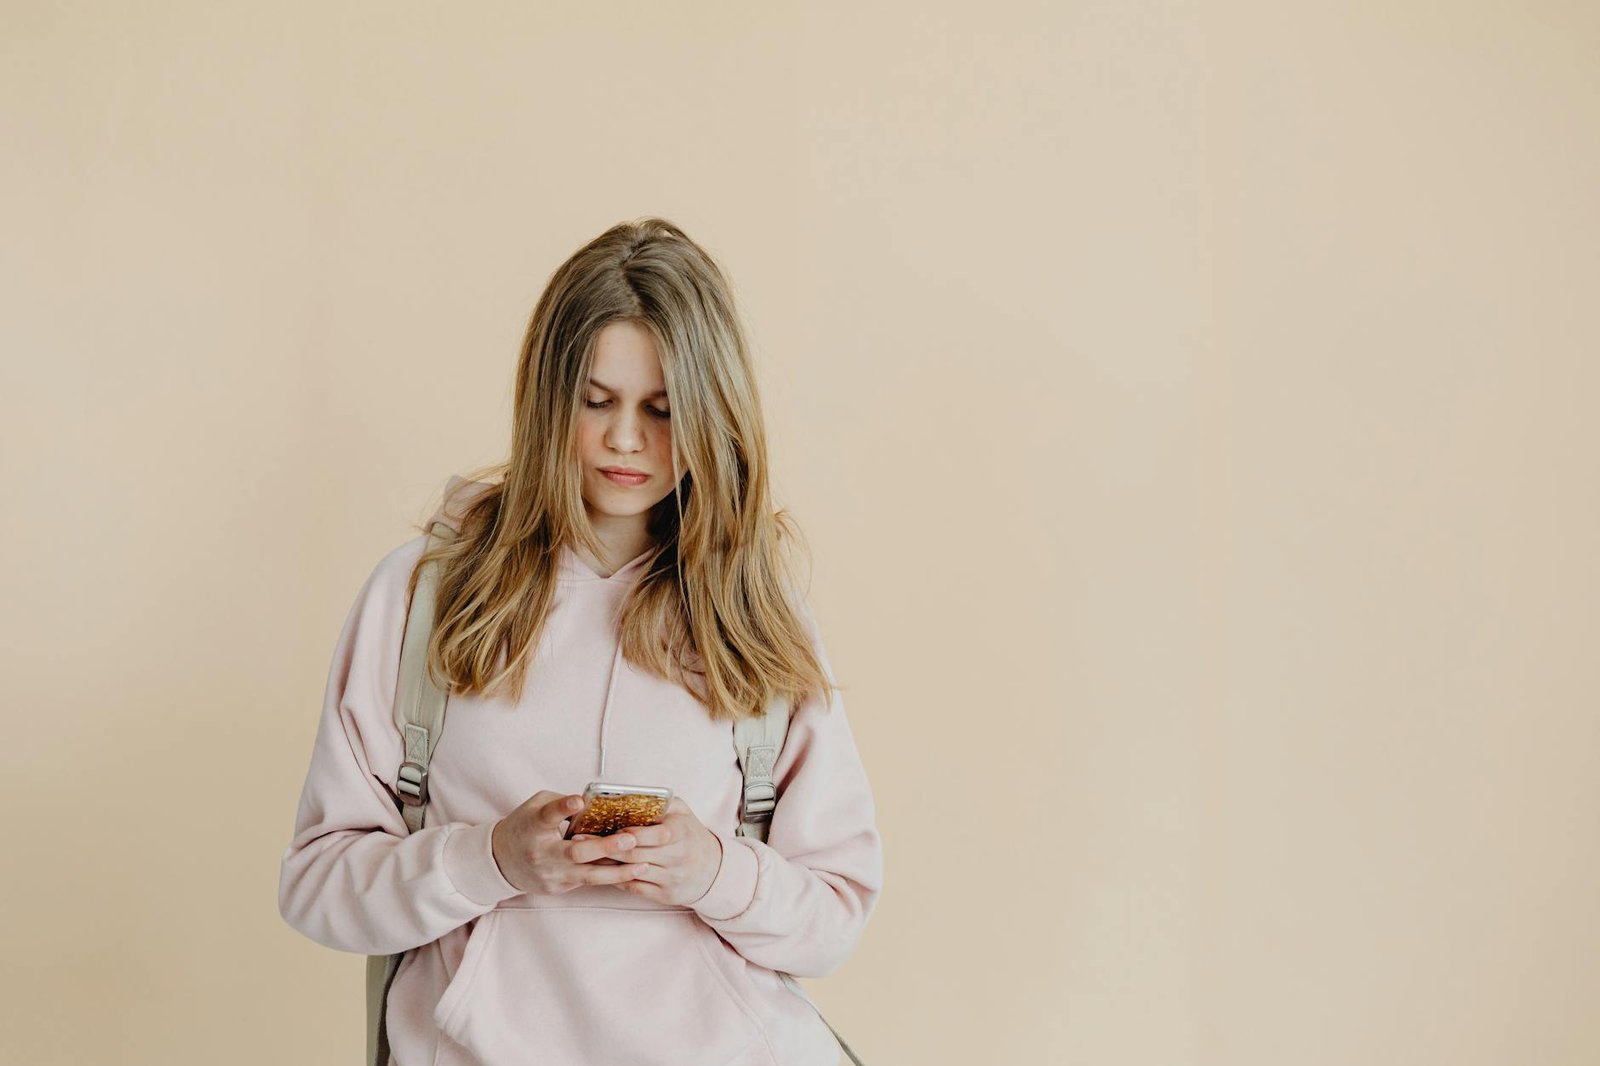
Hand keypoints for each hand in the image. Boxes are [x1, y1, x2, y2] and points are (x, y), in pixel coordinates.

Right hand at [490, 791, 647, 895]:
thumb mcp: (535, 806)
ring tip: (643, 865)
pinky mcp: (559, 887)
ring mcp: (552, 874)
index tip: (578, 801)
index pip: (548, 815)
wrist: (500, 862)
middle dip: (605, 847)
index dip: (563, 808)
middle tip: (630, 840)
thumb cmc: (524, 827)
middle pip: (575, 852)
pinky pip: (588, 882)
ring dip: (617, 871)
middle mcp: (543, 853)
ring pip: (588, 875)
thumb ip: (561, 803)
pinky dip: (610, 876)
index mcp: (534, 827)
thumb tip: (592, 802)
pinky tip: (631, 872)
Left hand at [578, 796, 722, 905]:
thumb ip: (662, 802)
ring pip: (632, 873)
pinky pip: (635, 888)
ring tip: (584, 855)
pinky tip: (600, 871)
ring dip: (606, 865)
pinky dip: (616, 880)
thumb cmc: (690, 835)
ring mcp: (670, 878)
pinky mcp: (664, 895)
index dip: (633, 834)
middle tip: (580, 839)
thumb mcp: (683, 812)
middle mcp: (677, 858)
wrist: (712, 869)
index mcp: (682, 834)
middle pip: (637, 855)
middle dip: (607, 848)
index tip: (610, 829)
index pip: (657, 835)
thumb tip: (635, 794)